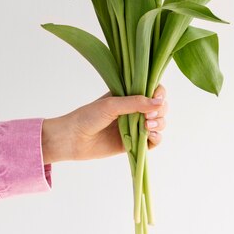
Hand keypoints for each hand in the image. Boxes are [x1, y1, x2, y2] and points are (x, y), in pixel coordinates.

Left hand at [41, 85, 166, 162]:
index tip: (157, 98)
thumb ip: (136, 103)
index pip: (153, 90)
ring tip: (147, 126)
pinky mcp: (134, 143)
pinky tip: (149, 135)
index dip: (159, 93)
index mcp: (129, 94)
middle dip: (160, 111)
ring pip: (159, 123)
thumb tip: (159, 102)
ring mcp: (135, 126)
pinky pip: (153, 141)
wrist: (73, 139)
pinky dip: (156, 138)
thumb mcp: (112, 104)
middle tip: (149, 116)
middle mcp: (135, 109)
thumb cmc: (88, 117)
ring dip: (160, 124)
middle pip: (160, 107)